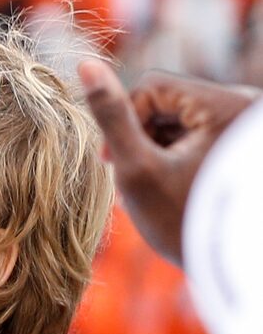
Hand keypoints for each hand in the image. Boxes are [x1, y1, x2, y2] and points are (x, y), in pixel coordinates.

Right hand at [78, 60, 259, 263]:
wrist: (237, 270)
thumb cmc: (184, 221)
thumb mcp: (137, 166)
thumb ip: (111, 115)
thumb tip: (86, 62)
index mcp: (227, 105)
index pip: (153, 87)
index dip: (124, 119)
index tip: (111, 161)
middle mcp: (246, 108)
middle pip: (171, 103)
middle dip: (145, 137)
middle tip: (135, 177)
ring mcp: (249, 128)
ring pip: (186, 119)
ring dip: (162, 147)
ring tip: (156, 187)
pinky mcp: (248, 147)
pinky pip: (206, 135)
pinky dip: (185, 155)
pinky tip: (176, 187)